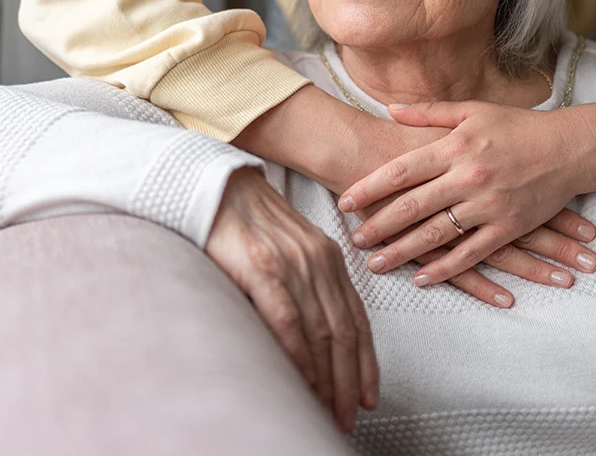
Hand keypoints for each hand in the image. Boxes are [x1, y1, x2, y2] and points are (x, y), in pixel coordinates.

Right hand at [205, 167, 377, 432]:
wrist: (216, 187)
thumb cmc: (249, 223)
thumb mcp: (291, 249)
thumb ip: (307, 282)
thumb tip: (317, 335)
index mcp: (328, 256)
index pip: (356, 317)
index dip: (366, 360)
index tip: (369, 395)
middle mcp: (318, 260)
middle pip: (343, 331)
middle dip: (349, 380)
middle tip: (349, 417)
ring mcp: (292, 263)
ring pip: (320, 331)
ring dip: (327, 378)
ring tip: (328, 411)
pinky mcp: (262, 266)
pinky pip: (287, 319)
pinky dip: (298, 354)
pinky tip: (301, 380)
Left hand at [339, 100, 595, 285]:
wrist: (568, 148)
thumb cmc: (517, 125)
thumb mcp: (472, 110)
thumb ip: (428, 112)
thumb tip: (390, 110)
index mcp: (456, 146)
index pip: (402, 171)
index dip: (370, 188)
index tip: (345, 202)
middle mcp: (468, 177)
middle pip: (411, 207)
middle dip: (377, 226)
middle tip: (352, 239)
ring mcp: (488, 205)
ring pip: (435, 235)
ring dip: (402, 252)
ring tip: (375, 264)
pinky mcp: (508, 227)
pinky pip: (471, 254)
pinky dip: (444, 269)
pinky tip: (421, 278)